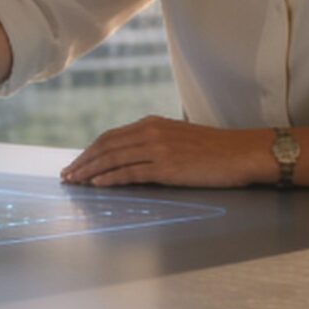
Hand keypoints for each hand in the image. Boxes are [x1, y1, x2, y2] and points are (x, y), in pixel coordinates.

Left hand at [61, 117, 273, 188]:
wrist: (242, 152)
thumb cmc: (215, 150)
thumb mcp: (180, 138)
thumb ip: (156, 143)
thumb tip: (134, 158)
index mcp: (152, 123)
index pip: (111, 136)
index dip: (90, 150)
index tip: (76, 162)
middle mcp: (151, 132)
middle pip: (106, 146)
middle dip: (83, 161)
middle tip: (67, 175)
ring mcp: (158, 148)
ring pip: (113, 158)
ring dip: (89, 171)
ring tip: (74, 181)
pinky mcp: (166, 166)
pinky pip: (130, 172)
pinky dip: (109, 178)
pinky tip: (96, 185)